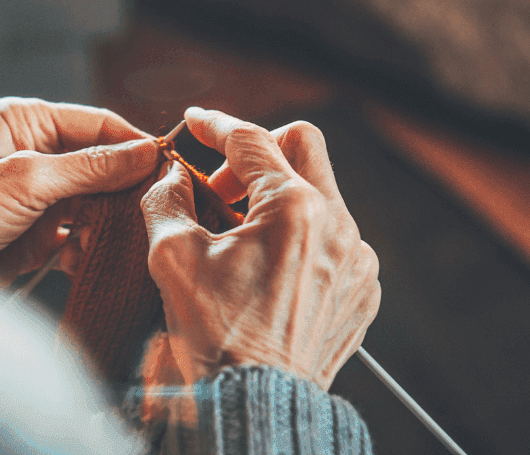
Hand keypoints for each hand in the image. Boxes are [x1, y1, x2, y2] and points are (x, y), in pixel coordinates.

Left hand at [0, 96, 158, 284]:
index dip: (133, 143)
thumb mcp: (28, 179)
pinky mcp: (38, 236)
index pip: (96, 124)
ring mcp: (37, 197)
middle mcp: (32, 153)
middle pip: (100, 163)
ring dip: (116, 218)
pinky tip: (112, 256)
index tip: (169, 164)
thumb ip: (91, 167)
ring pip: (96, 201)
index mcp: (24, 121)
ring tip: (141, 232)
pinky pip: (82, 234)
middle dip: (128, 184)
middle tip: (162, 203)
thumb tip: (146, 154)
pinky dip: (97, 245)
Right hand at [140, 107, 380, 389]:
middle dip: (258, 151)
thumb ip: (167, 199)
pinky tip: (269, 268)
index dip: (216, 125)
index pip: (251, 139)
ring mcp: (357, 259)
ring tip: (241, 235)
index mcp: (294, 208)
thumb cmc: (218, 339)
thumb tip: (171, 177)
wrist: (258, 407)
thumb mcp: (173, 257)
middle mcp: (338, 225)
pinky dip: (302, 238)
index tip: (196, 122)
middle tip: (223, 182)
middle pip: (302, 146)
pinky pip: (336, 239)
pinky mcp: (362, 289)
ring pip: (321, 195)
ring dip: (280, 199)